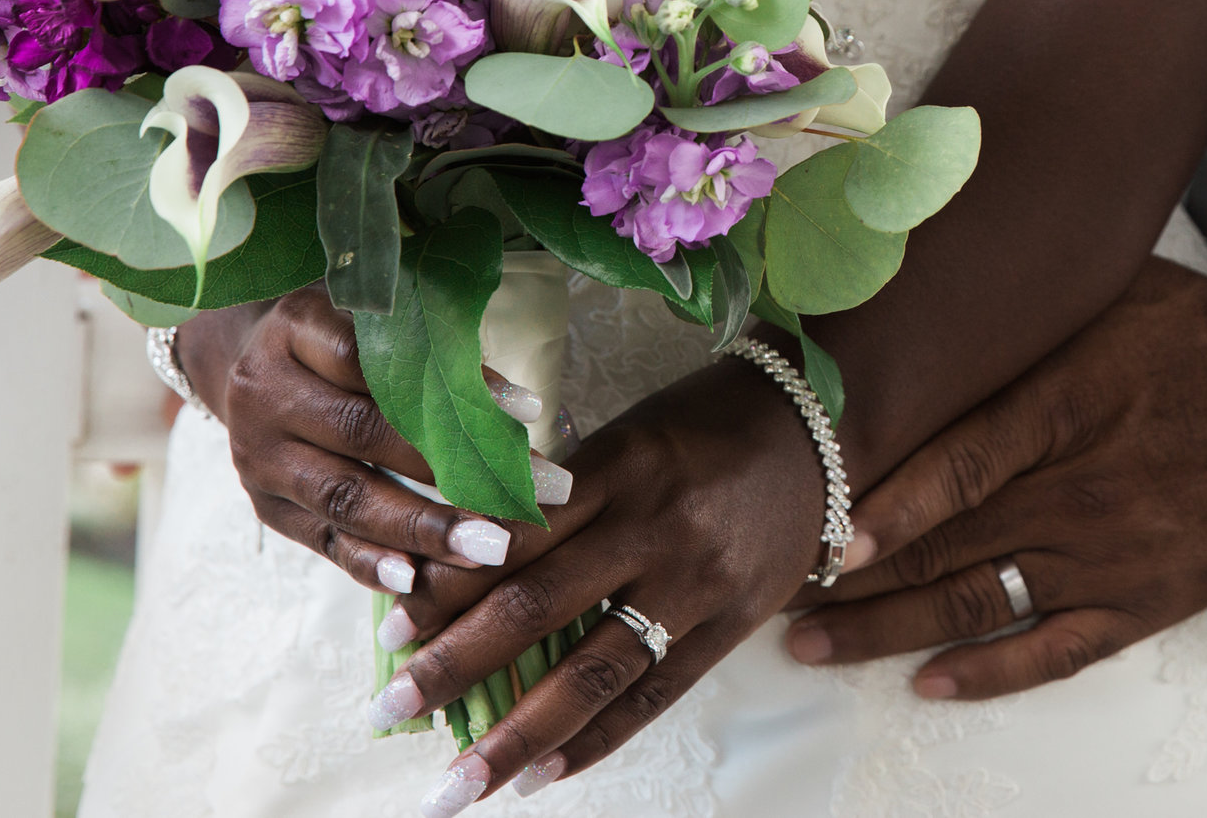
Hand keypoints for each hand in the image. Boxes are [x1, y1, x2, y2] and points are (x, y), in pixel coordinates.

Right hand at [183, 286, 561, 592]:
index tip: (530, 411)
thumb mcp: (373, 320)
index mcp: (297, 327)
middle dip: (454, 468)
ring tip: (492, 548)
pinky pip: (324, 540)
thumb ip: (428, 349)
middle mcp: (267, 392)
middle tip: (529, 495)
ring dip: (423, 529)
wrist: (252, 369)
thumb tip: (516, 409)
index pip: (380, 358)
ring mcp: (260, 455)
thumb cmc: (341, 338)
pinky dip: (372, 562)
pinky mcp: (267, 506)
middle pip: (366, 434)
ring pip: (347, 497)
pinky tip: (419, 580)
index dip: (454, 384)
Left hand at [371, 351, 827, 809]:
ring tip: (460, 781)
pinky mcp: (733, 624)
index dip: (450, 585)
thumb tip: (465, 560)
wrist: (817, 431)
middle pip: (538, 606)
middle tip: (389, 709)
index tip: (391, 627)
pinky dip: (595, 740)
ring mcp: (698, 582)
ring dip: (517, 732)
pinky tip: (543, 776)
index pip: (516, 536)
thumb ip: (559, 497)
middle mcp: (655, 526)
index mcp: (619, 466)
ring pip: (593, 668)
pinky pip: (655, 694)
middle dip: (455, 665)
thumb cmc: (703, 424)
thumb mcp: (627, 435)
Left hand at [780, 257, 1206, 700]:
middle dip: (848, 578)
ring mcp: (1109, 555)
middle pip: (944, 545)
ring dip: (889, 631)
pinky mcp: (1144, 602)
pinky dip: (989, 673)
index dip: (881, 507)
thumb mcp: (1111, 289)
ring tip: (815, 647)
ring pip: (980, 603)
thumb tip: (927, 265)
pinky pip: (1055, 650)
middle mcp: (1079, 491)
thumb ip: (1022, 295)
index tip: (815, 535)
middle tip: (774, 592)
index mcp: (1066, 406)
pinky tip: (929, 682)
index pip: (956, 466)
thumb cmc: (1202, 334)